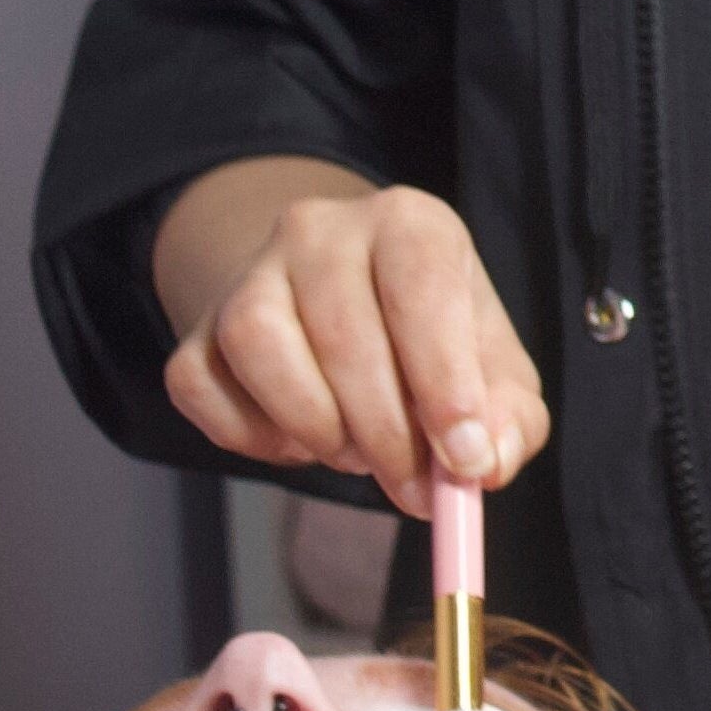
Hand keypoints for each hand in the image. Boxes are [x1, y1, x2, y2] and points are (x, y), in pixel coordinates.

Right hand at [159, 167, 549, 514]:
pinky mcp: (198, 326)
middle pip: (343, 329)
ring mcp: (250, 272)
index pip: (422, 285)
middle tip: (415, 488)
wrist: (341, 307)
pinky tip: (298, 439)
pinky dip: (249, 434)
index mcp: (409, 222)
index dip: (443, 377)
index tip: (463, 456)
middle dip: (386, 431)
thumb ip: (511, 418)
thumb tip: (491, 463)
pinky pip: (202, 384)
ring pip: (259, 345)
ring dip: (315, 424)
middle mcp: (321, 228)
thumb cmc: (431, 341)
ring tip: (355, 451)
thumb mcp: (494, 370)